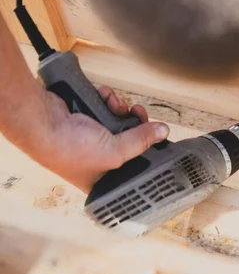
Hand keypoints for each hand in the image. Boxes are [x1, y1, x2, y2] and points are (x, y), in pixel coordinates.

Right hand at [33, 86, 168, 192]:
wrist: (40, 122)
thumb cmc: (69, 149)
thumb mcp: (114, 151)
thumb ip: (141, 141)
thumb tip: (163, 132)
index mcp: (102, 177)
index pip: (134, 165)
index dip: (145, 150)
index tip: (153, 136)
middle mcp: (97, 159)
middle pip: (130, 138)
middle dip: (135, 122)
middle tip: (137, 112)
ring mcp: (90, 137)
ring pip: (119, 119)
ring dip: (120, 107)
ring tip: (115, 103)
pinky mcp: (86, 117)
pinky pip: (105, 106)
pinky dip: (107, 99)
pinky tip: (105, 96)